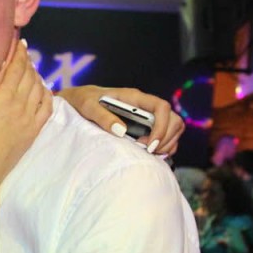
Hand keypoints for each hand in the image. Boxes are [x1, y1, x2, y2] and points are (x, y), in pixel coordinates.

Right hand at [0, 35, 51, 193]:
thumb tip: (0, 67)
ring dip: (35, 74)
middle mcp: (20, 105)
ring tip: (28, 69)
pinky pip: (47, 106)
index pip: (16, 67)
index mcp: (3, 98)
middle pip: (30, 74)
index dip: (19, 51)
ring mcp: (30, 118)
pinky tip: (39, 88)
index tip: (18, 41)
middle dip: (26, 60)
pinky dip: (46, 92)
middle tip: (21, 53)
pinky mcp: (34, 130)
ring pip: (39, 87)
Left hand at [57, 85, 183, 155]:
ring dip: (167, 144)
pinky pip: (167, 137)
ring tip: (149, 153)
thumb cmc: (83, 100)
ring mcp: (148, 117)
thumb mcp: (88, 106)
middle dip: (166, 139)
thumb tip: (121, 131)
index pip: (161, 107)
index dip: (162, 126)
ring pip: (174, 128)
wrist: (78, 101)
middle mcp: (145, 106)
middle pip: (174, 119)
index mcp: (134, 97)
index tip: (150, 145)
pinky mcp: (147, 127)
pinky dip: (164, 147)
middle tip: (148, 152)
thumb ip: (102, 117)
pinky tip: (150, 154)